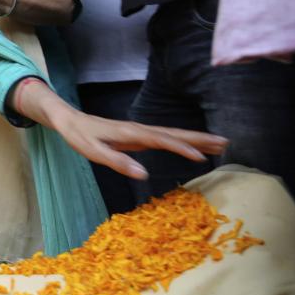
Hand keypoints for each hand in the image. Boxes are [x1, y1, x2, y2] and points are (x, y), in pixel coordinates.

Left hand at [13, 79, 227, 179]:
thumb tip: (142, 174)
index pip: (162, 139)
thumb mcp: (93, 151)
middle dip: (199, 137)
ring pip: (172, 133)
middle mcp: (139, 129)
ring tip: (219, 143)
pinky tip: (190, 146)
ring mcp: (139, 131)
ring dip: (195, 137)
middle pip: (174, 133)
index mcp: (131, 132)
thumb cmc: (79, 136)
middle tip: (226, 142)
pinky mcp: (138, 135)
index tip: (202, 156)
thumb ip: (117, 161)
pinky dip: (181, 140)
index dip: (182, 147)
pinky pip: (165, 137)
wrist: (69, 120)